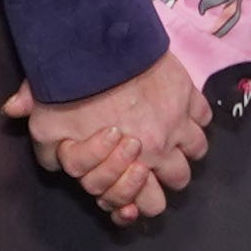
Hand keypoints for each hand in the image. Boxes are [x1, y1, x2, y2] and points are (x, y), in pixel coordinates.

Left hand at [5, 53, 210, 228]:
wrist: (98, 45)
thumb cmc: (71, 88)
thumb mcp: (46, 125)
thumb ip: (48, 149)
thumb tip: (50, 159)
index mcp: (125, 165)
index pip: (146, 204)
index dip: (142, 199)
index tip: (136, 183)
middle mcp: (157, 149)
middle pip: (179, 180)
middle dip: (169, 176)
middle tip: (156, 163)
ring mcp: (177, 122)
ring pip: (197, 149)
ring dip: (186, 146)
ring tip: (173, 137)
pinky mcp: (187, 94)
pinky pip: (204, 116)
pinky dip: (196, 116)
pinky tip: (182, 111)